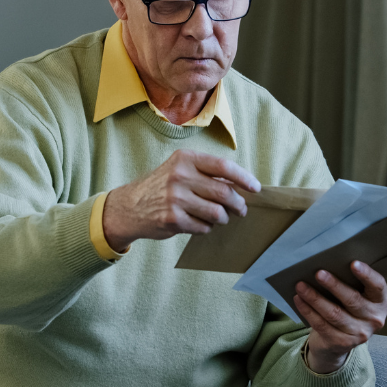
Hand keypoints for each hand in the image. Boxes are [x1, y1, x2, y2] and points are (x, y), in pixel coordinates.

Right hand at [102, 149, 260, 251]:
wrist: (130, 206)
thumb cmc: (162, 187)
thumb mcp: (180, 169)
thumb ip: (206, 173)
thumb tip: (241, 184)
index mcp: (185, 159)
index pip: (223, 166)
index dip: (244, 178)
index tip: (255, 188)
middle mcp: (180, 176)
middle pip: (224, 192)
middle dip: (238, 204)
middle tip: (241, 209)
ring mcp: (175, 198)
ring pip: (216, 213)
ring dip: (224, 218)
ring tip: (222, 218)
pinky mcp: (172, 219)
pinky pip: (203, 227)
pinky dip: (207, 228)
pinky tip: (201, 224)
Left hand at [294, 261, 386, 373]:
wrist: (338, 343)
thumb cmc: (347, 308)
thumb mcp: (357, 296)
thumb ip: (350, 282)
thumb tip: (327, 262)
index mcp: (380, 302)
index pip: (378, 286)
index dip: (366, 274)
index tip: (353, 263)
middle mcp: (374, 319)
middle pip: (353, 300)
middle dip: (334, 285)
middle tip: (318, 273)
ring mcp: (359, 334)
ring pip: (334, 314)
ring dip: (315, 298)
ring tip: (301, 286)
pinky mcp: (342, 343)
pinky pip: (321, 324)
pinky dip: (308, 311)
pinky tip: (299, 299)